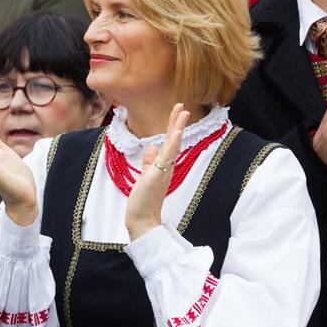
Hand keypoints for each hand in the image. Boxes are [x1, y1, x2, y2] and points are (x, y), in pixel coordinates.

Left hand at [125, 104, 188, 240]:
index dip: (173, 126)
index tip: (177, 111)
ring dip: (178, 127)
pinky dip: (173, 143)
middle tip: (183, 105)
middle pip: (174, 139)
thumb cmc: (143, 201)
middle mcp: (168, 166)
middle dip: (177, 122)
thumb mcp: (145, 176)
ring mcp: (164, 169)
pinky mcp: (159, 173)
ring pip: (173, 144)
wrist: (143, 220)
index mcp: (164, 165)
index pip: (169, 141)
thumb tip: (151, 145)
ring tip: (183, 112)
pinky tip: (177, 131)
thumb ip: (148, 161)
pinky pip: (167, 156)